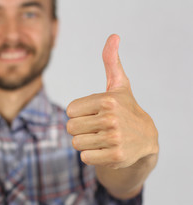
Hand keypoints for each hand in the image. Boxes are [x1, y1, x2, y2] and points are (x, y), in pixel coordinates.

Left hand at [66, 34, 157, 168]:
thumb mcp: (119, 85)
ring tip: (101, 138)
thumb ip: (111, 62)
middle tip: (97, 127)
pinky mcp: (116, 156)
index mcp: (107, 100)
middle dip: (80, 129)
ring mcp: (114, 139)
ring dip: (86, 142)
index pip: (70, 110)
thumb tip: (114, 36)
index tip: (94, 113)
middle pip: (70, 128)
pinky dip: (91, 155)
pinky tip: (105, 149)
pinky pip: (85, 157)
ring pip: (76, 143)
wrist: (146, 139)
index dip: (79, 113)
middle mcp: (111, 118)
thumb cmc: (125, 109)